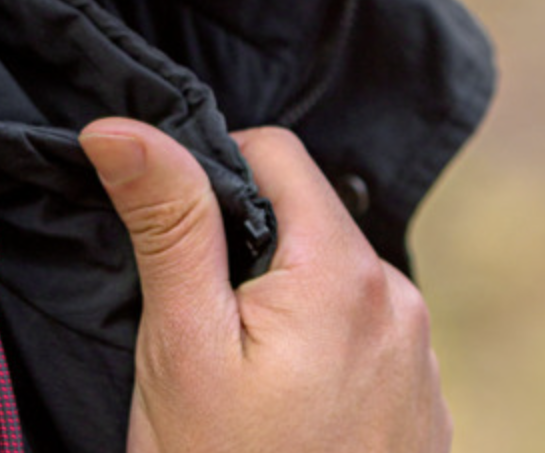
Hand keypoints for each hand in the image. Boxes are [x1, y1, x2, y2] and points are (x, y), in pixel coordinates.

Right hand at [79, 120, 450, 452]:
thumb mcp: (181, 345)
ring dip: (280, 303)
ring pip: (329, 281)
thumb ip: (167, 220)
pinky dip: (315, 354)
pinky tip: (280, 421)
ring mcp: (422, 366)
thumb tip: (120, 123)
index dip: (210, 174)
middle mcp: (402, 305)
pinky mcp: (424, 416)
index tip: (173, 244)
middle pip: (304, 218)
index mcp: (346, 273)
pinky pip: (360, 341)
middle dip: (244, 249)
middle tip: (197, 331)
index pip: (275, 152)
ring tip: (238, 387)